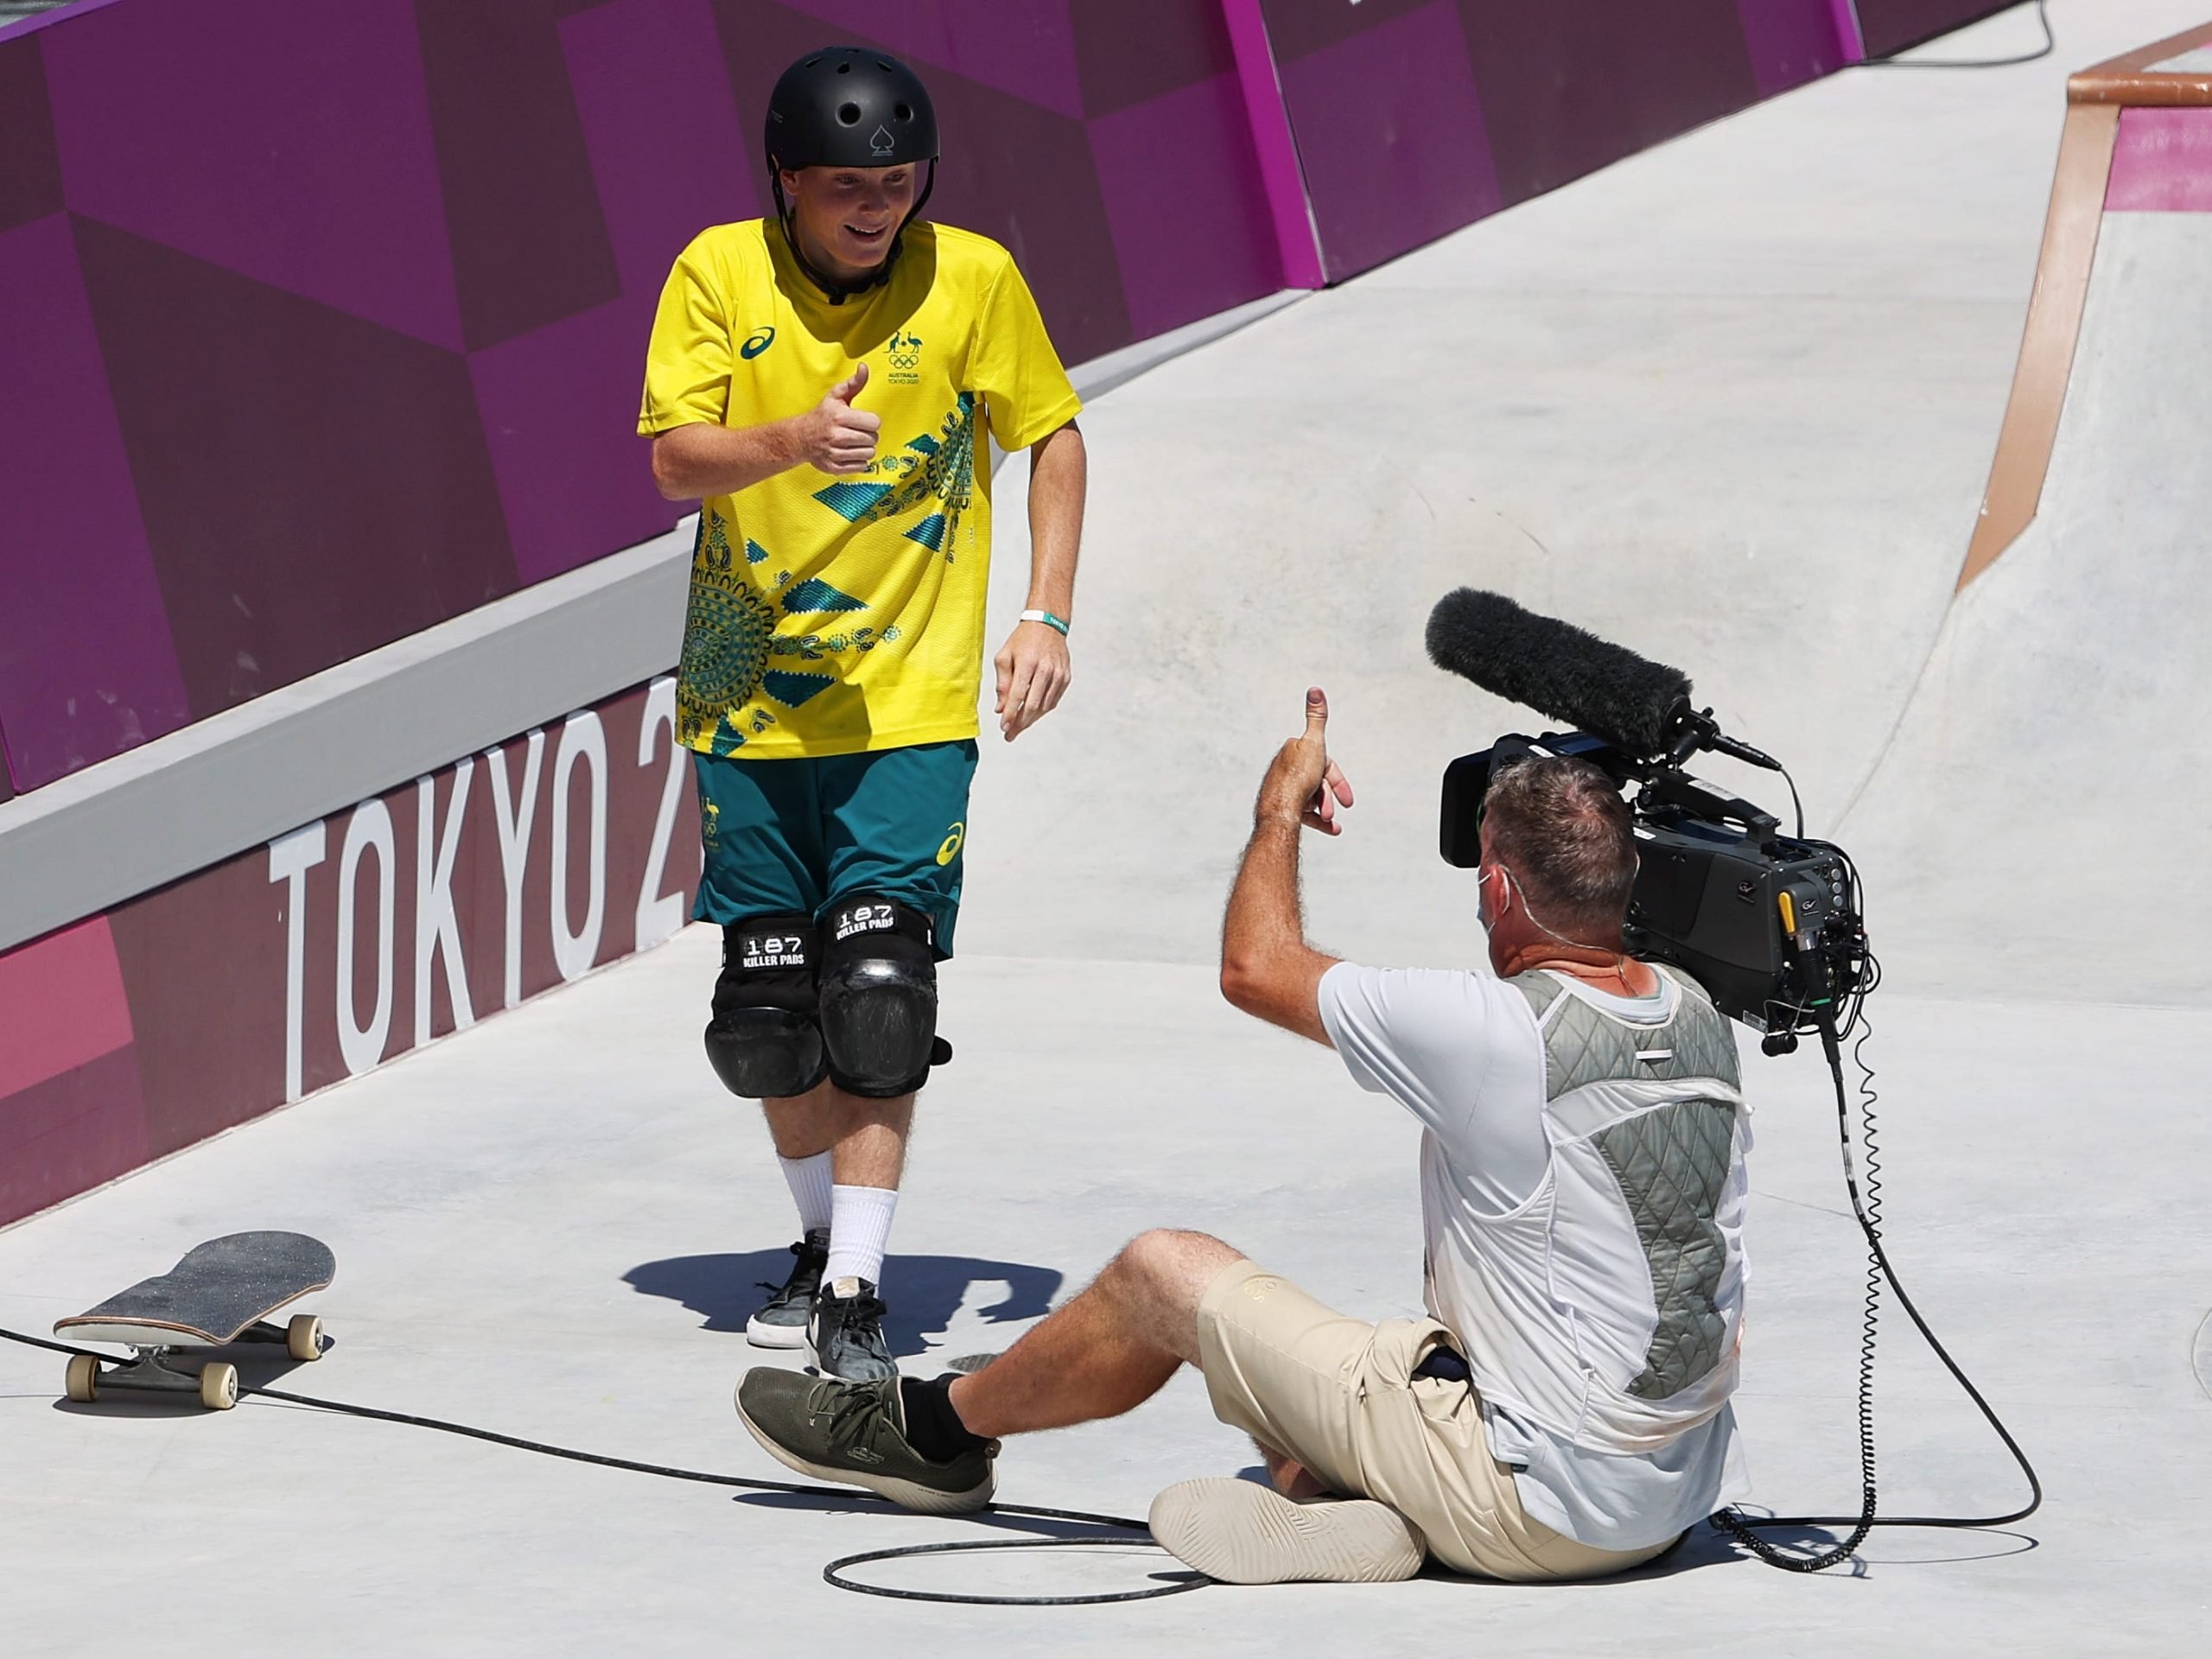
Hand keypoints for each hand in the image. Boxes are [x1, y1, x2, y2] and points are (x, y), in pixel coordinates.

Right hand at [792, 363, 879, 474]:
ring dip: (865, 448)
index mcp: (840, 417)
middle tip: (857, 431)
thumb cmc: (822, 415)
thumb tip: (864, 368)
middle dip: (868, 435)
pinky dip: (858, 461)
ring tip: (853, 442)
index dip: (871, 421)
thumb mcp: (836, 396)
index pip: (875, 423)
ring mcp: (835, 453)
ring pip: (869, 454)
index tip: (863, 420)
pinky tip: (849, 452)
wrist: (800, 437)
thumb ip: (854, 383)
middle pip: (873, 439)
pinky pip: (861, 466)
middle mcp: (837, 436)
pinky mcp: (835, 467)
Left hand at [993, 618, 1071, 741]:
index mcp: (1028, 663)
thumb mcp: (1005, 656)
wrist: (1047, 624)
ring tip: (1018, 728)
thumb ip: (1002, 683)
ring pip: (1044, 707)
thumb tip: (1000, 709)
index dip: (1010, 715)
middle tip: (1009, 735)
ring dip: (1030, 720)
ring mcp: (1058, 675)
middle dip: (1020, 724)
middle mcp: (1046, 670)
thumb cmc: (1022, 641)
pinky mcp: (1065, 678)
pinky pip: (1053, 701)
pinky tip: (1031, 715)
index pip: (1018, 696)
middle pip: (1032, 705)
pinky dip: (1041, 711)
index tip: (1003, 728)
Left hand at [1255, 687, 1353, 834]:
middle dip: (1329, 796)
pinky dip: (1319, 821)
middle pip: (1318, 781)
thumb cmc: (1298, 777)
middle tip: (1335, 809)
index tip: (1349, 800)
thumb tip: (1315, 688)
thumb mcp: (1314, 743)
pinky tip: (1332, 829)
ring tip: (1330, 820)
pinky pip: (1304, 814)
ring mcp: (1283, 790)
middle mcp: (1286, 770)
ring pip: (1311, 798)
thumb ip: (1316, 717)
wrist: (1279, 810)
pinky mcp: (1281, 807)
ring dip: (1325, 810)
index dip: (1337, 780)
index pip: (1323, 763)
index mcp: (1293, 752)